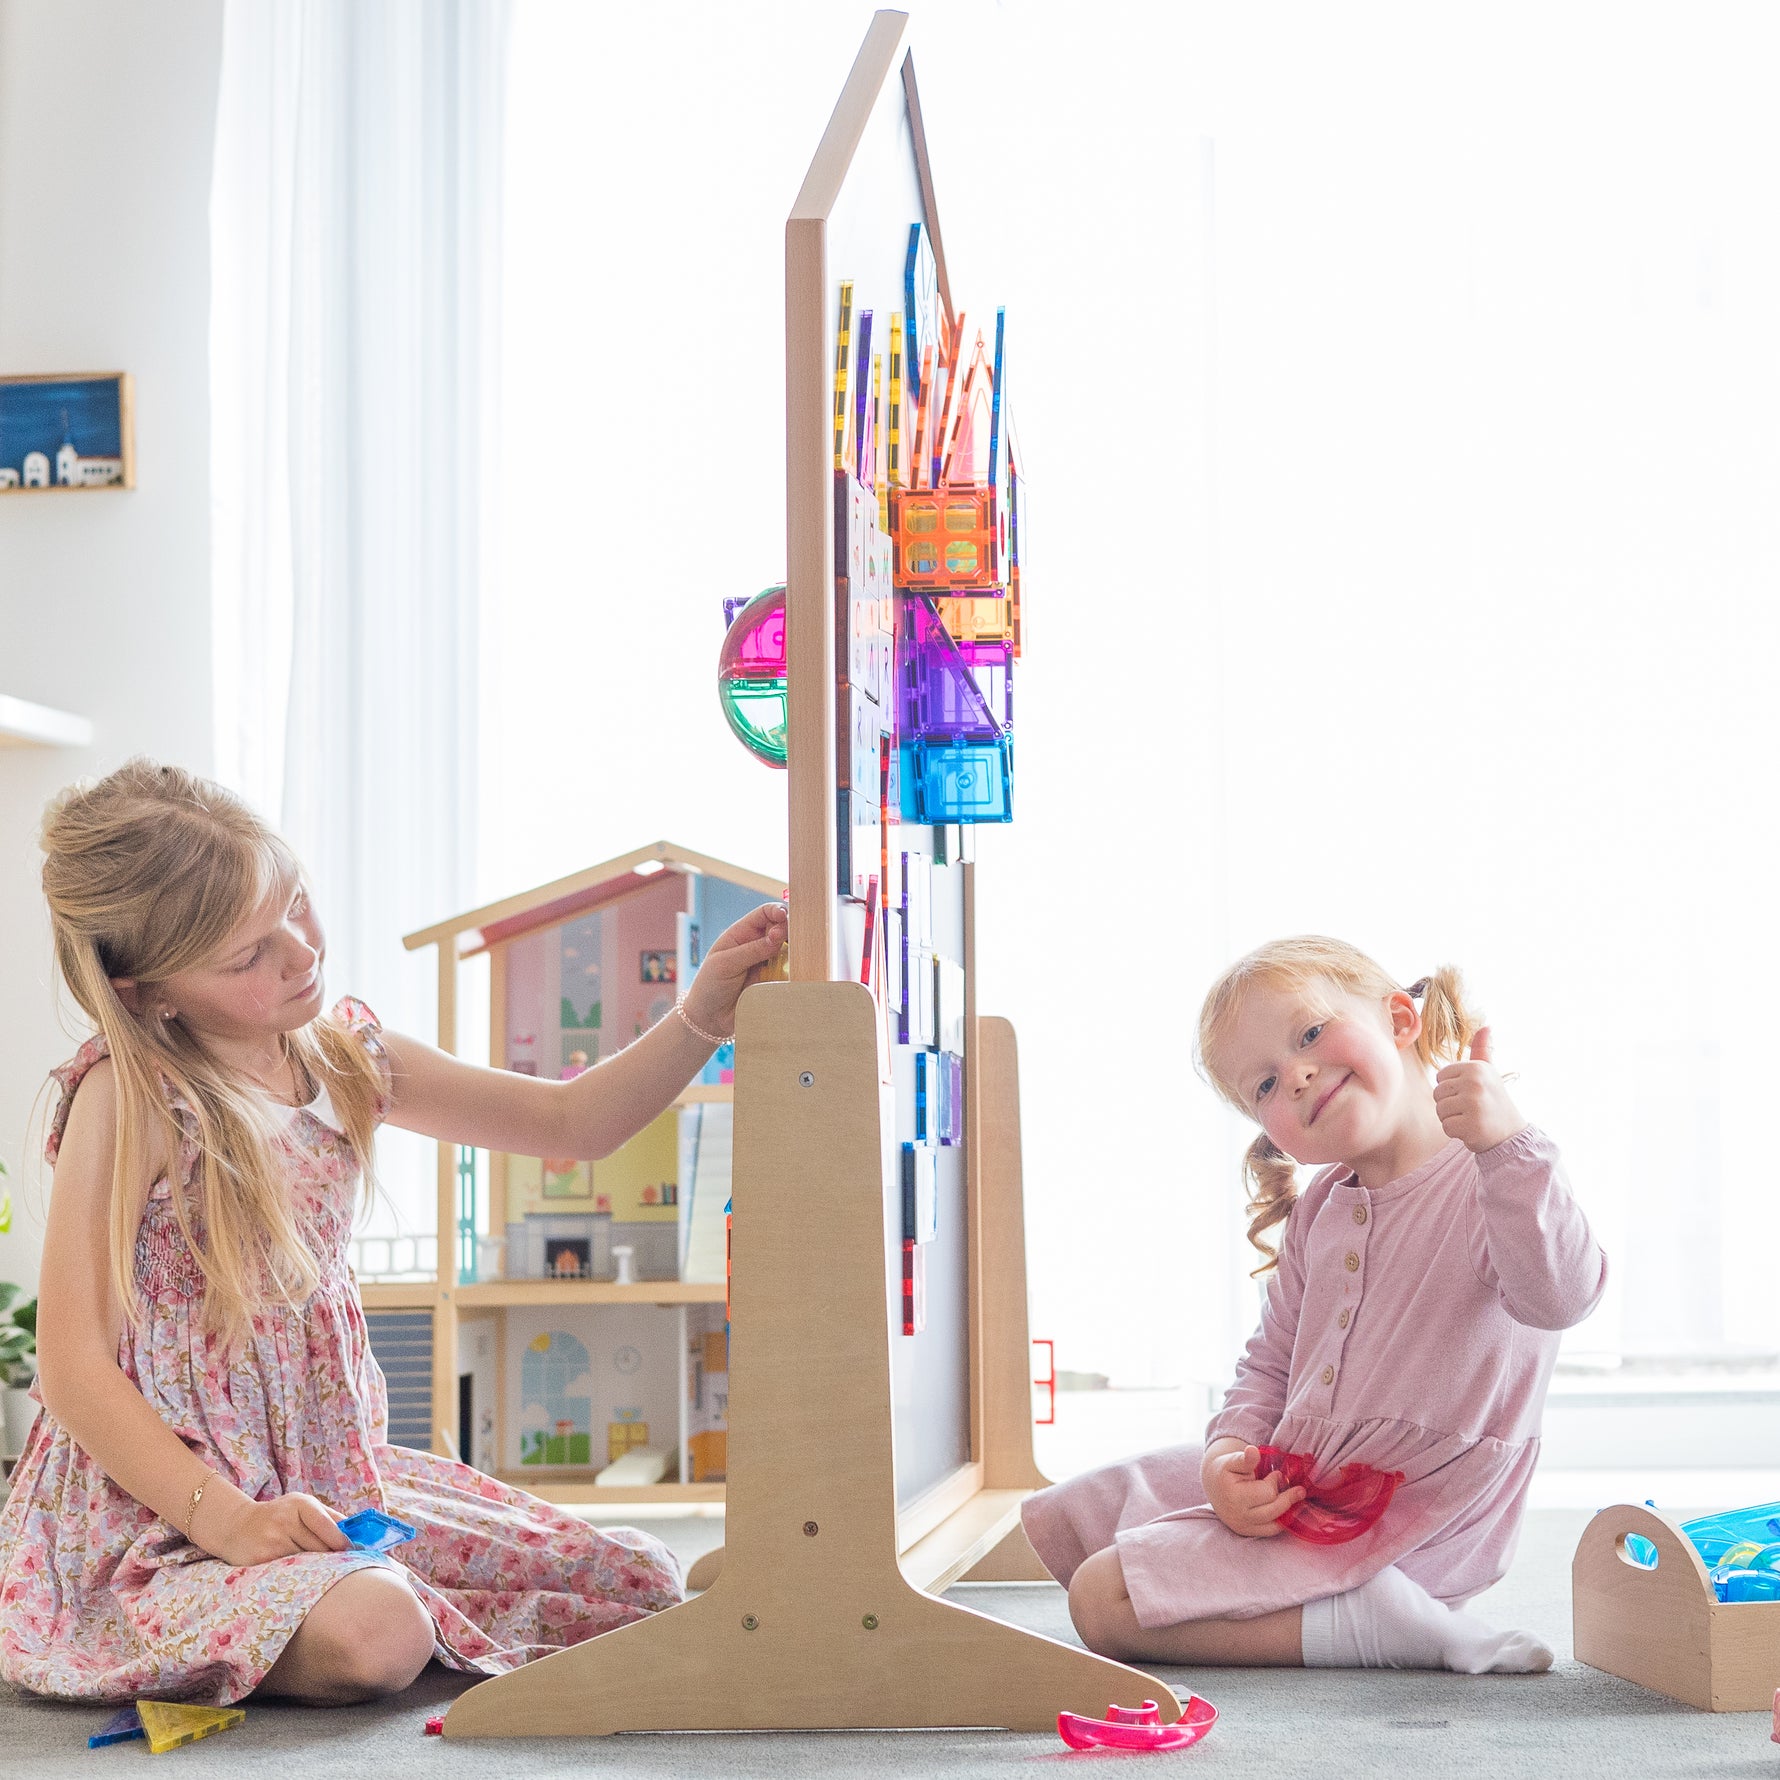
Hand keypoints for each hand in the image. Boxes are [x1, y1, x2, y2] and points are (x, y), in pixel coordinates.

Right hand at [196, 1490, 350, 1566]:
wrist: (238, 1526)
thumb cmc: (279, 1516)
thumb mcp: (302, 1506)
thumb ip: (329, 1516)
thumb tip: (357, 1533)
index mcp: (300, 1504)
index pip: (326, 1524)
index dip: (341, 1541)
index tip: (352, 1552)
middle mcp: (285, 1520)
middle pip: (318, 1547)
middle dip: (330, 1558)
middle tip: (341, 1567)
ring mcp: (271, 1540)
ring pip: (304, 1561)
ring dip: (314, 1569)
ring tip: (321, 1573)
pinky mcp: (261, 1559)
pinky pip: (287, 1571)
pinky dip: (296, 1574)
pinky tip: (299, 1576)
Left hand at [681, 902, 789, 1040]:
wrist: (709, 1019)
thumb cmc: (710, 986)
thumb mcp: (725, 964)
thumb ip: (751, 950)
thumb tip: (778, 936)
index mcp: (741, 934)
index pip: (764, 914)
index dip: (777, 911)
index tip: (785, 917)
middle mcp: (756, 945)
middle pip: (781, 929)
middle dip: (788, 931)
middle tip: (787, 941)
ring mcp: (767, 963)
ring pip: (788, 950)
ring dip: (794, 950)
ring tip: (794, 956)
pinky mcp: (774, 981)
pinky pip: (789, 971)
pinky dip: (794, 969)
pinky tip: (795, 970)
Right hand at [1202, 1442, 1306, 1538]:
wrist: (1213, 1485)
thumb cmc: (1225, 1471)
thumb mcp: (1232, 1460)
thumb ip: (1245, 1458)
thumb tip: (1252, 1451)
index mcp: (1233, 1496)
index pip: (1266, 1493)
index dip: (1275, 1482)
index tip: (1277, 1474)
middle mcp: (1237, 1516)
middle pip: (1273, 1511)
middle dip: (1288, 1499)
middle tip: (1300, 1490)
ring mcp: (1242, 1527)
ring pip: (1274, 1525)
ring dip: (1288, 1513)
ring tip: (1297, 1501)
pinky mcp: (1246, 1532)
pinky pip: (1270, 1531)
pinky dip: (1281, 1522)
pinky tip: (1287, 1511)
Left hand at [1433, 1027, 1525, 1152]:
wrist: (1511, 1133)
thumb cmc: (1494, 1100)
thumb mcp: (1489, 1072)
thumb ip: (1482, 1050)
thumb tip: (1486, 1026)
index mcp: (1476, 1068)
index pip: (1440, 1077)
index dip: (1451, 1089)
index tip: (1470, 1094)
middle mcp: (1475, 1083)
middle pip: (1437, 1094)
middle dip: (1450, 1105)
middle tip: (1471, 1109)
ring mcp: (1474, 1105)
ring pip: (1440, 1111)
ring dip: (1452, 1118)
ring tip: (1471, 1118)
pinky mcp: (1471, 1126)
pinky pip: (1447, 1127)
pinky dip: (1457, 1132)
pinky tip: (1472, 1130)